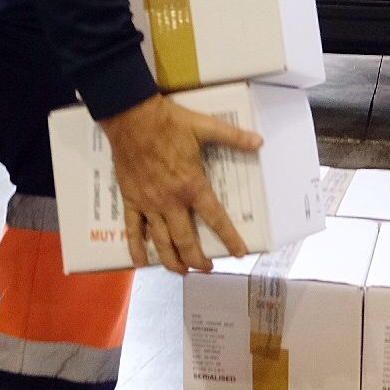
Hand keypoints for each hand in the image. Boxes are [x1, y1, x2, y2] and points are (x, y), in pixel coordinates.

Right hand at [98, 94, 261, 273]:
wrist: (132, 117)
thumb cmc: (169, 123)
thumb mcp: (205, 127)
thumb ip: (233, 137)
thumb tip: (258, 141)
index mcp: (192, 185)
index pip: (216, 219)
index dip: (229, 239)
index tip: (239, 253)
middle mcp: (171, 201)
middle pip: (186, 241)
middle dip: (198, 259)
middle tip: (207, 267)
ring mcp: (149, 204)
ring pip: (161, 242)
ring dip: (173, 261)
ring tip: (182, 271)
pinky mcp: (131, 200)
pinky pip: (132, 229)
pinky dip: (136, 248)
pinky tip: (140, 262)